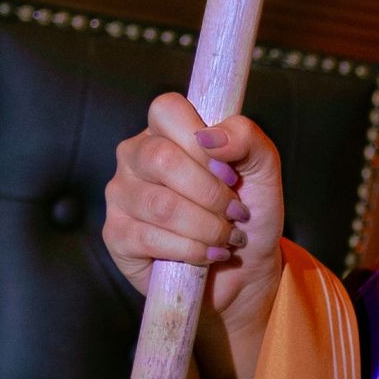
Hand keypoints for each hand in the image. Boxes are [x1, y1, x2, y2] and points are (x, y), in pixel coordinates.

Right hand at [102, 94, 286, 378]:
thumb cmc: (247, 212)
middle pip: (161, 158)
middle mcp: (135, 156)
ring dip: (206, 226)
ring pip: (160, 204)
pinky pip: (150, 238)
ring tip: (227, 237)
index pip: (167, 110)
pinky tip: (208, 254)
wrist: (244, 268)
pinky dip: (191, 250)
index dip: (201, 141)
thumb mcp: (262, 169)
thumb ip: (247, 138)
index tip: (230, 173)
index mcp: (165, 130)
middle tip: (234, 212)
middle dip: (210, 193)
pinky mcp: (116, 235)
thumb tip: (212, 136)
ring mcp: (120, 195)